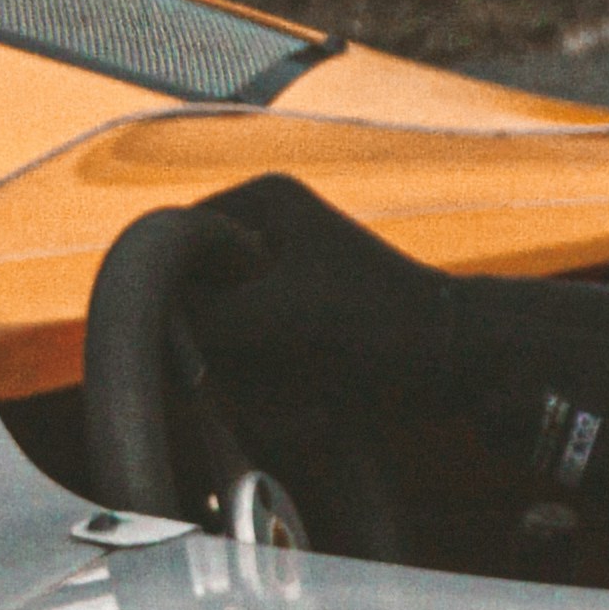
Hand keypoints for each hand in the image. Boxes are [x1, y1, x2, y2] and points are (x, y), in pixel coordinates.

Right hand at [150, 170, 486, 412]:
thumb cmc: (379, 323)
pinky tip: (315, 407)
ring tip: (301, 393)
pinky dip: (276, 395)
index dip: (174, 297)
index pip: (174, 243)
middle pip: (195, 299)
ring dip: (253, 382)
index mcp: (263, 201)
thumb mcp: (278, 315)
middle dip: (224, 350)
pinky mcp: (296, 330)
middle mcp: (266, 232)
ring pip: (222, 342)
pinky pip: (254, 367)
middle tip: (266, 373)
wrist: (457, 361)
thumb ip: (205, 317)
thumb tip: (151, 324)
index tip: (199, 341)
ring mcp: (280, 283)